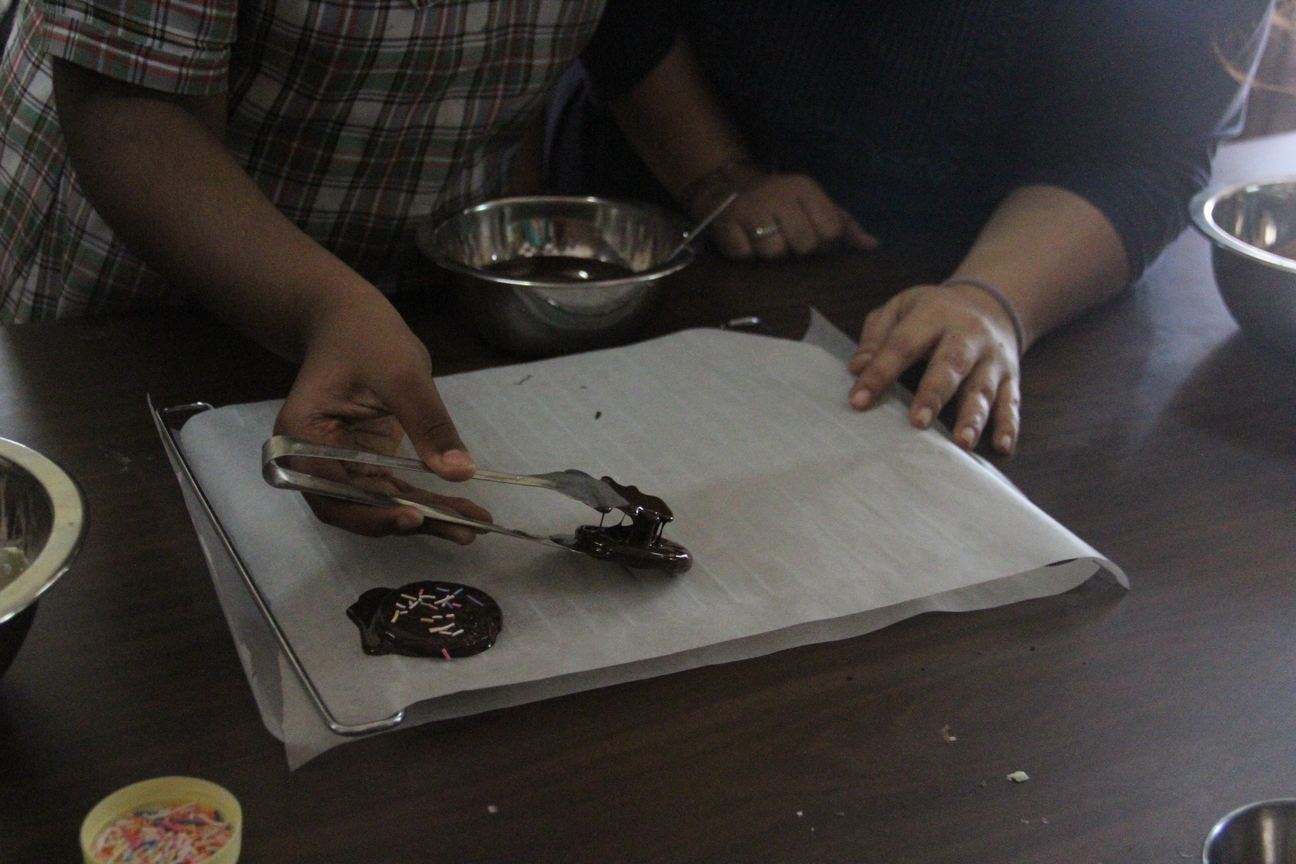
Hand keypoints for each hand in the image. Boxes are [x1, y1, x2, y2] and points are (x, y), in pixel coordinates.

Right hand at [273, 294, 492, 541]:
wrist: (351, 320)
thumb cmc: (366, 337)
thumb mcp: (402, 374)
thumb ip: (428, 424)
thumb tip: (460, 471)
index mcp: (302, 438)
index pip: (332, 492)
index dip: (371, 513)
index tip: (414, 517)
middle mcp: (316, 460)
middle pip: (359, 506)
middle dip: (411, 520)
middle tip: (463, 531)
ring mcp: (341, 464)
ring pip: (382, 503)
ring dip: (427, 516)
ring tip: (473, 526)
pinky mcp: (365, 462)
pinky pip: (395, 489)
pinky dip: (427, 500)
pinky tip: (462, 511)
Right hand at [703, 173, 877, 259]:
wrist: (730, 186)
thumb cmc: (781, 202)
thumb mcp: (814, 204)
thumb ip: (844, 225)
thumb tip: (873, 245)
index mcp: (806, 189)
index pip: (830, 232)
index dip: (822, 242)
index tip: (809, 235)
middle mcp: (780, 195)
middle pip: (804, 245)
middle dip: (796, 249)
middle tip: (784, 237)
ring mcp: (751, 209)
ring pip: (774, 252)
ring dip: (769, 253)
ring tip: (763, 239)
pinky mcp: (727, 224)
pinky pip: (745, 255)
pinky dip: (745, 253)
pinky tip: (744, 239)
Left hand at [847, 283, 1021, 453]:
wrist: (991, 302)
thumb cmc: (934, 312)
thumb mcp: (901, 308)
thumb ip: (877, 335)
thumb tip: (857, 367)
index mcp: (934, 315)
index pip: (903, 345)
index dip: (880, 373)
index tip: (859, 401)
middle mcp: (967, 335)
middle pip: (951, 364)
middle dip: (935, 394)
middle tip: (919, 423)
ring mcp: (991, 359)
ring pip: (983, 388)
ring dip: (974, 416)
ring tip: (962, 442)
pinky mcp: (1010, 378)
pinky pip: (1011, 402)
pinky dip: (1008, 425)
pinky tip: (1002, 446)